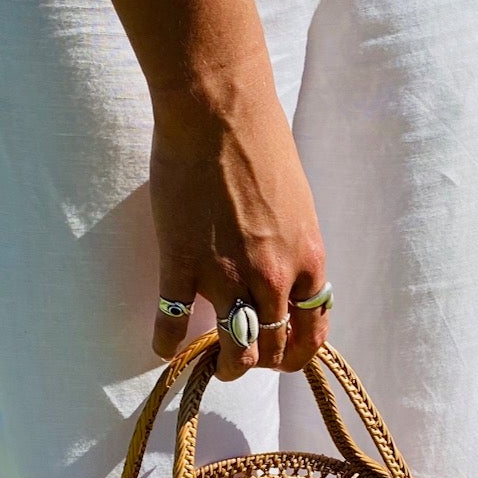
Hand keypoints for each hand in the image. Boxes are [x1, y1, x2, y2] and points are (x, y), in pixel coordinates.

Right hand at [148, 87, 329, 380]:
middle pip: (272, 350)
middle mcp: (273, 279)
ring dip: (224, 364)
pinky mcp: (181, 265)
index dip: (295, 353)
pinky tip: (165, 346)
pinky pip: (172, 324)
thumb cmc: (262, 145)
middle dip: (259, 362)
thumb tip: (286, 279)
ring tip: (211, 360)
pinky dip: (168, 344)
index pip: (311, 333)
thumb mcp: (298, 206)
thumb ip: (294, 249)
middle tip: (242, 355)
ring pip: (233, 351)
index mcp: (308, 262)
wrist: (219, 112)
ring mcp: (226, 276)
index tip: (280, 354)